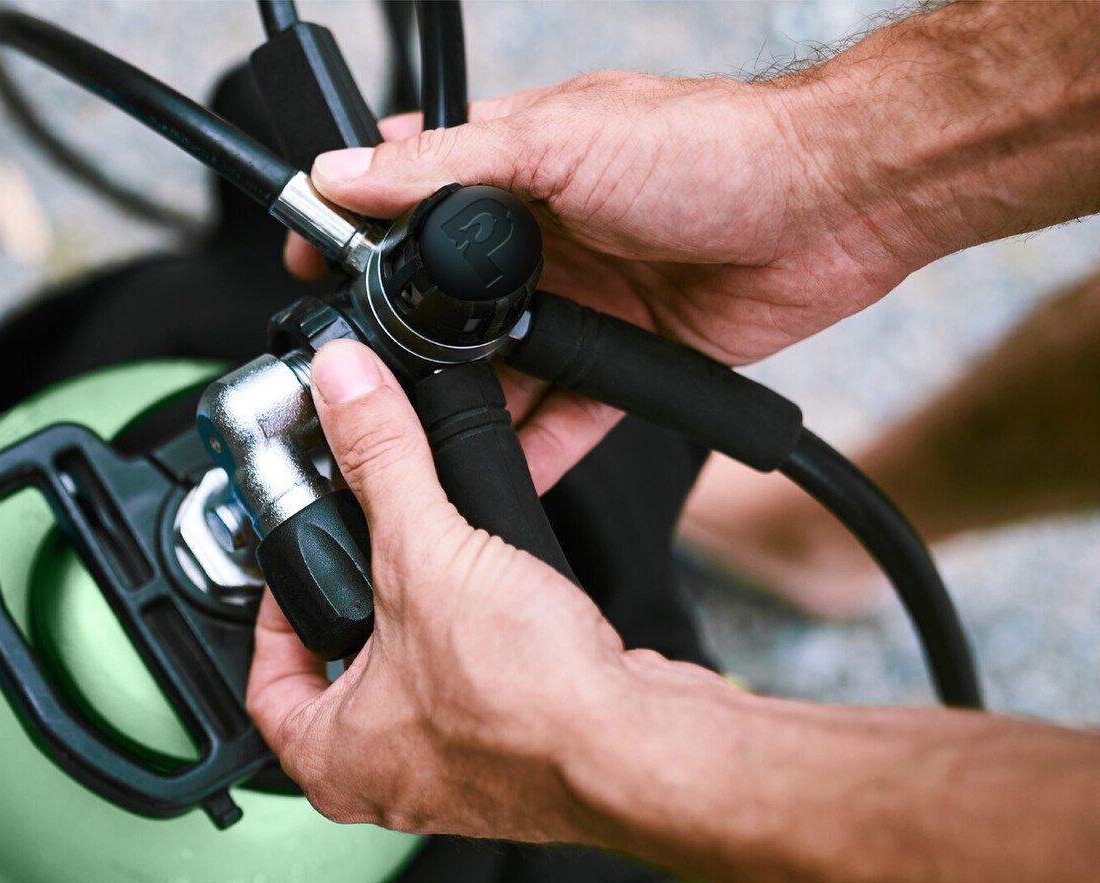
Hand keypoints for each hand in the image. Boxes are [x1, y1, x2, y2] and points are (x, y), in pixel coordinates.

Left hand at [245, 340, 713, 840]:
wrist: (642, 748)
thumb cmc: (530, 704)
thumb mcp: (426, 554)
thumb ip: (381, 461)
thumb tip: (346, 391)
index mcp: (335, 760)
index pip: (265, 687)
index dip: (270, 618)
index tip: (292, 569)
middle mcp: (390, 780)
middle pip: (340, 680)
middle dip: (354, 611)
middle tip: (361, 557)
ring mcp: (460, 776)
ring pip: (416, 684)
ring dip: (425, 623)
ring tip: (434, 566)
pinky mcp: (523, 757)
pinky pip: (482, 689)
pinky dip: (484, 641)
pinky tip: (501, 599)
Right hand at [286, 72, 912, 489]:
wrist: (837, 204)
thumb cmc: (712, 146)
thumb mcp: (558, 140)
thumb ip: (444, 164)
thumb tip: (343, 170)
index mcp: (512, 168)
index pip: (405, 203)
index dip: (354, 241)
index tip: (309, 277)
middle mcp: (540, 235)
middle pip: (443, 306)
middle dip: (403, 348)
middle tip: (362, 387)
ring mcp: (582, 298)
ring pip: (497, 370)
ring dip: (463, 408)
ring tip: (420, 446)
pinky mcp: (627, 355)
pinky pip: (565, 416)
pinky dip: (533, 452)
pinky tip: (501, 478)